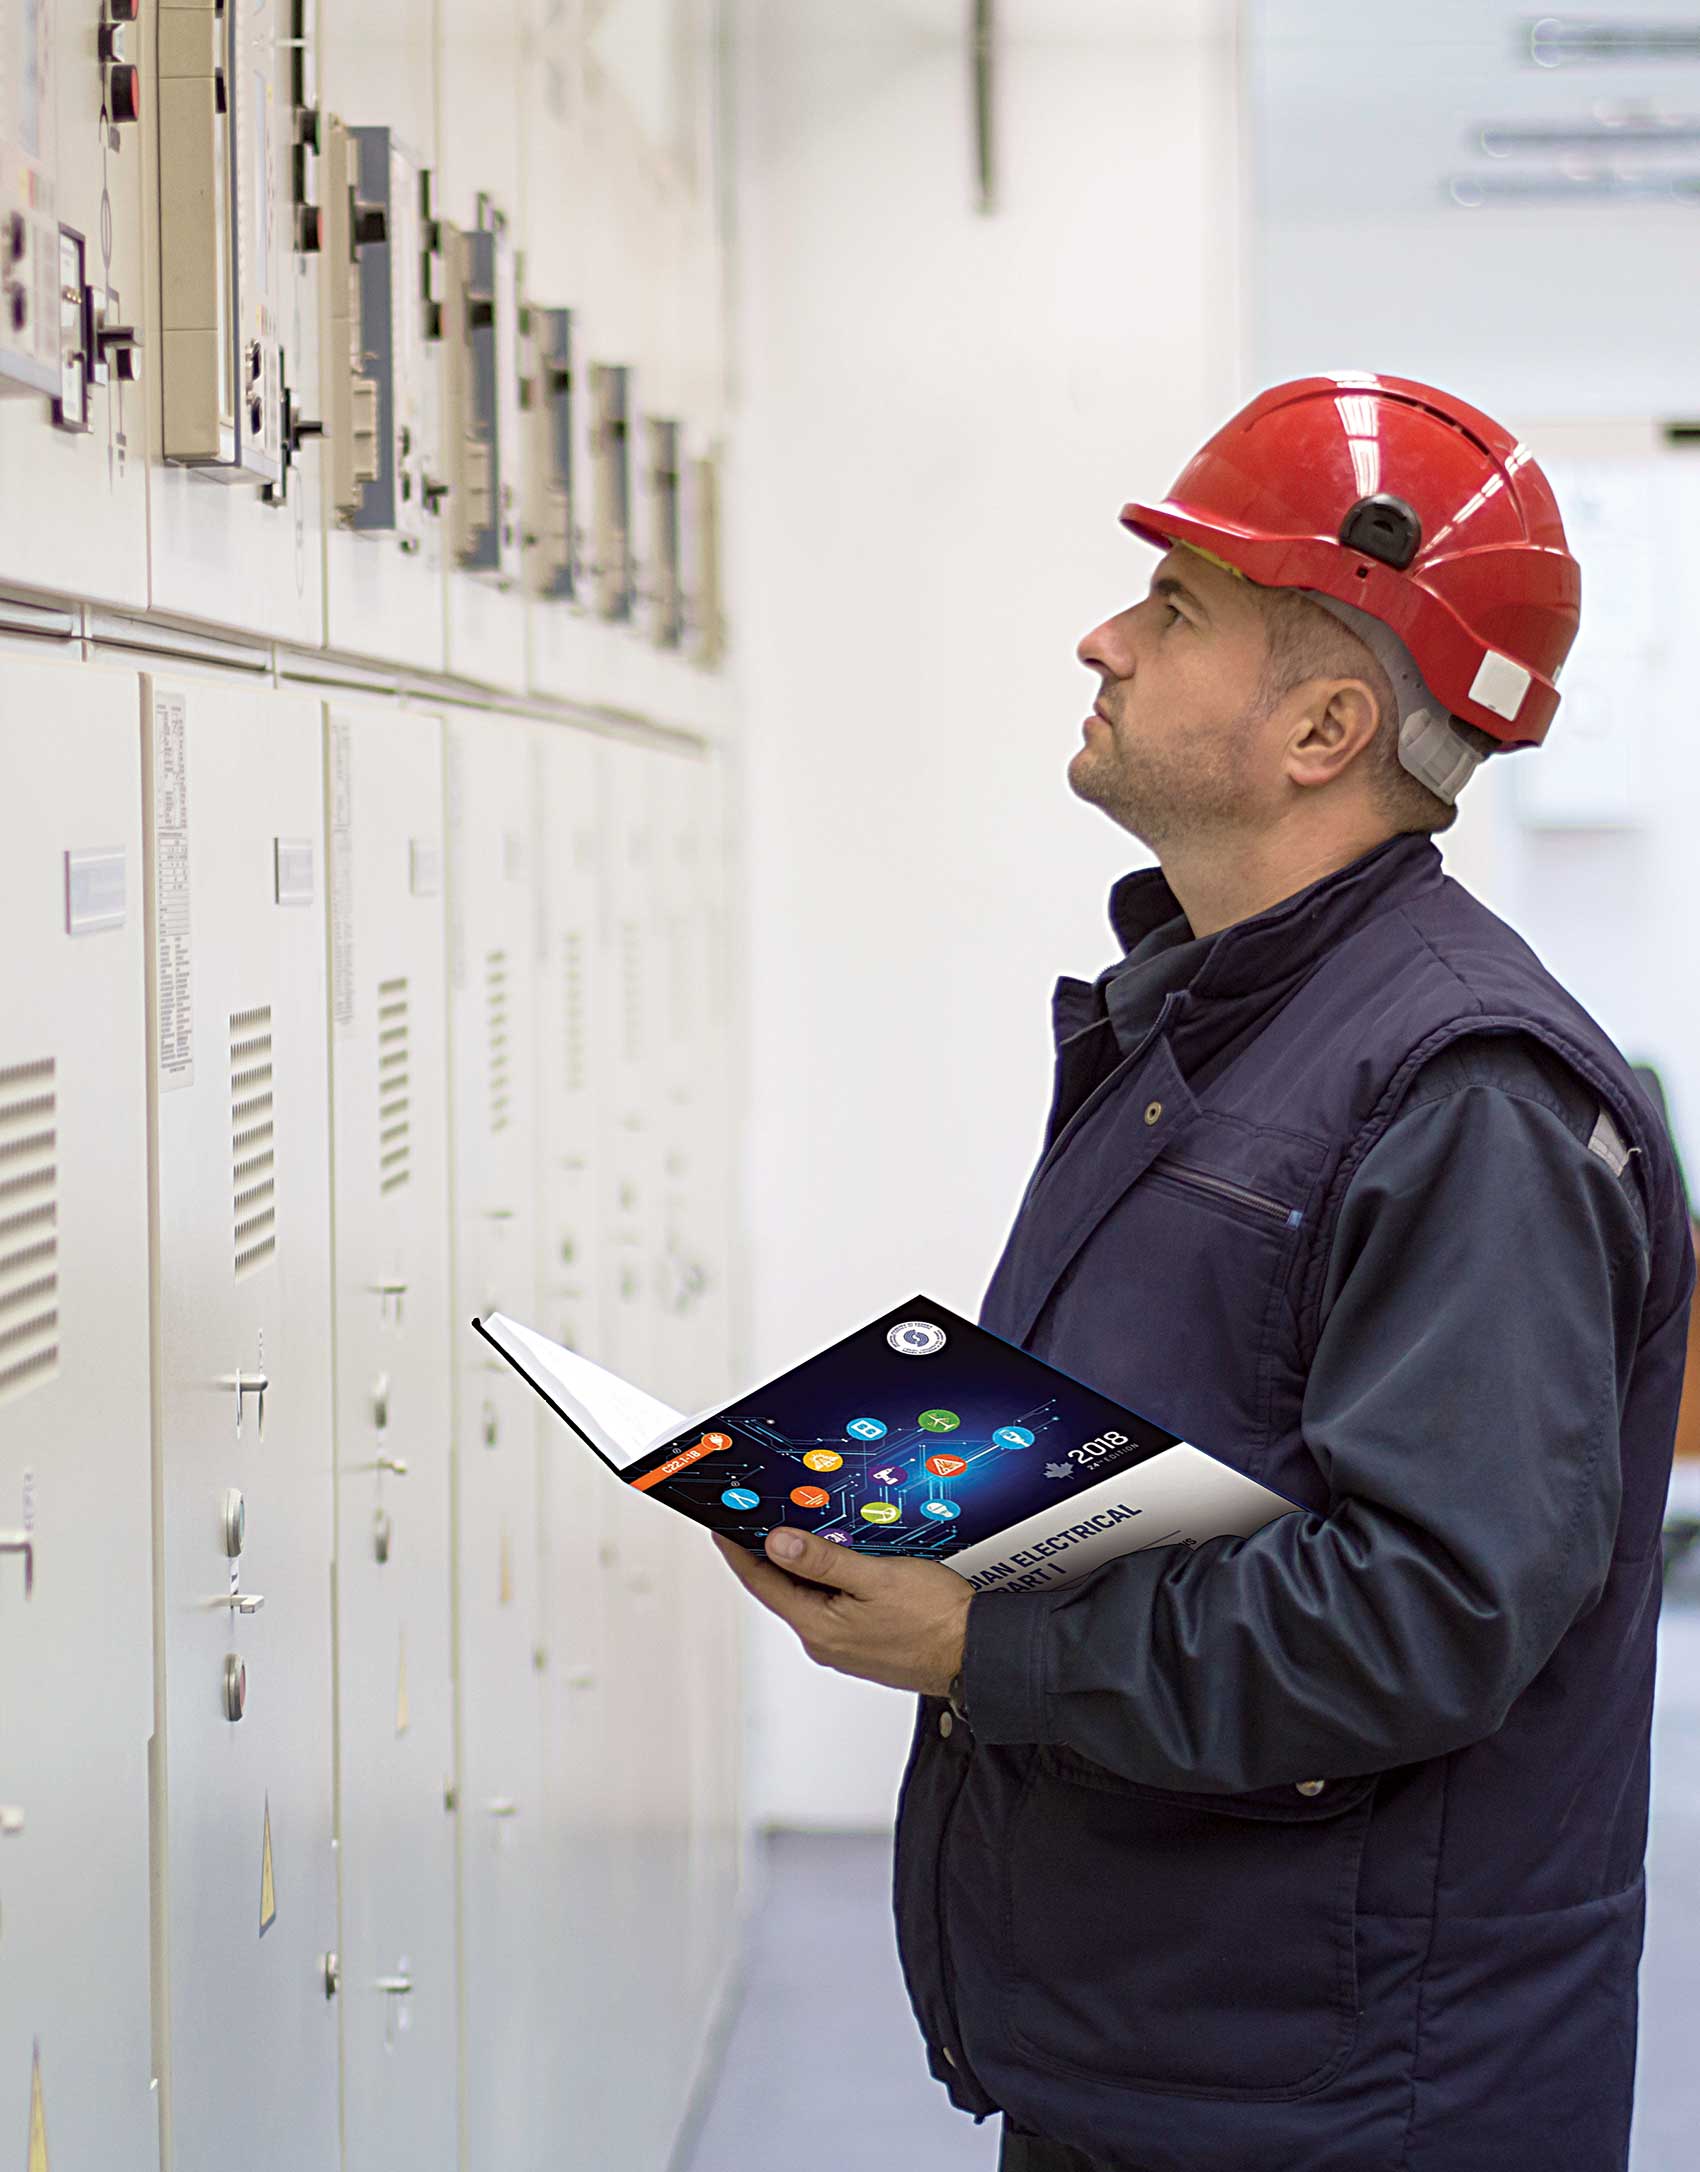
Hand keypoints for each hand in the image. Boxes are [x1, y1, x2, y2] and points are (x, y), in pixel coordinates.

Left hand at [713, 1527, 971, 1697]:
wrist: (978, 1653)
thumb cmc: (936, 1620)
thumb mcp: (876, 1576)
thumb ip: (824, 1560)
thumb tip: (778, 1544)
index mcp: (819, 1627)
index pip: (762, 1583)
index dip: (738, 1551)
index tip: (722, 1527)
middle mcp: (825, 1642)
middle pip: (783, 1590)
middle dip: (770, 1554)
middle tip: (759, 1518)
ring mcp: (844, 1647)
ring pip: (810, 1597)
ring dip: (804, 1566)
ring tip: (802, 1531)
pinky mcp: (864, 1645)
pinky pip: (833, 1607)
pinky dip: (828, 1582)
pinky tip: (842, 1561)